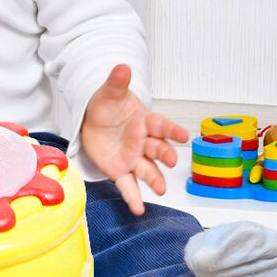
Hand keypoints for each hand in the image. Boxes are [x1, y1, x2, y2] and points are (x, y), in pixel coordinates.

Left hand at [80, 64, 188, 215]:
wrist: (93, 121)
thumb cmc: (107, 106)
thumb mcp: (109, 92)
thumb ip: (117, 82)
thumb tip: (122, 66)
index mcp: (144, 122)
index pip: (161, 126)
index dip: (172, 131)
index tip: (183, 135)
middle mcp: (143, 142)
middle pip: (158, 149)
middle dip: (165, 155)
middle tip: (171, 161)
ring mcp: (133, 158)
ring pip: (147, 170)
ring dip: (155, 180)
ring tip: (160, 190)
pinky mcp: (120, 170)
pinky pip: (128, 186)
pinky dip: (133, 198)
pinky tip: (138, 210)